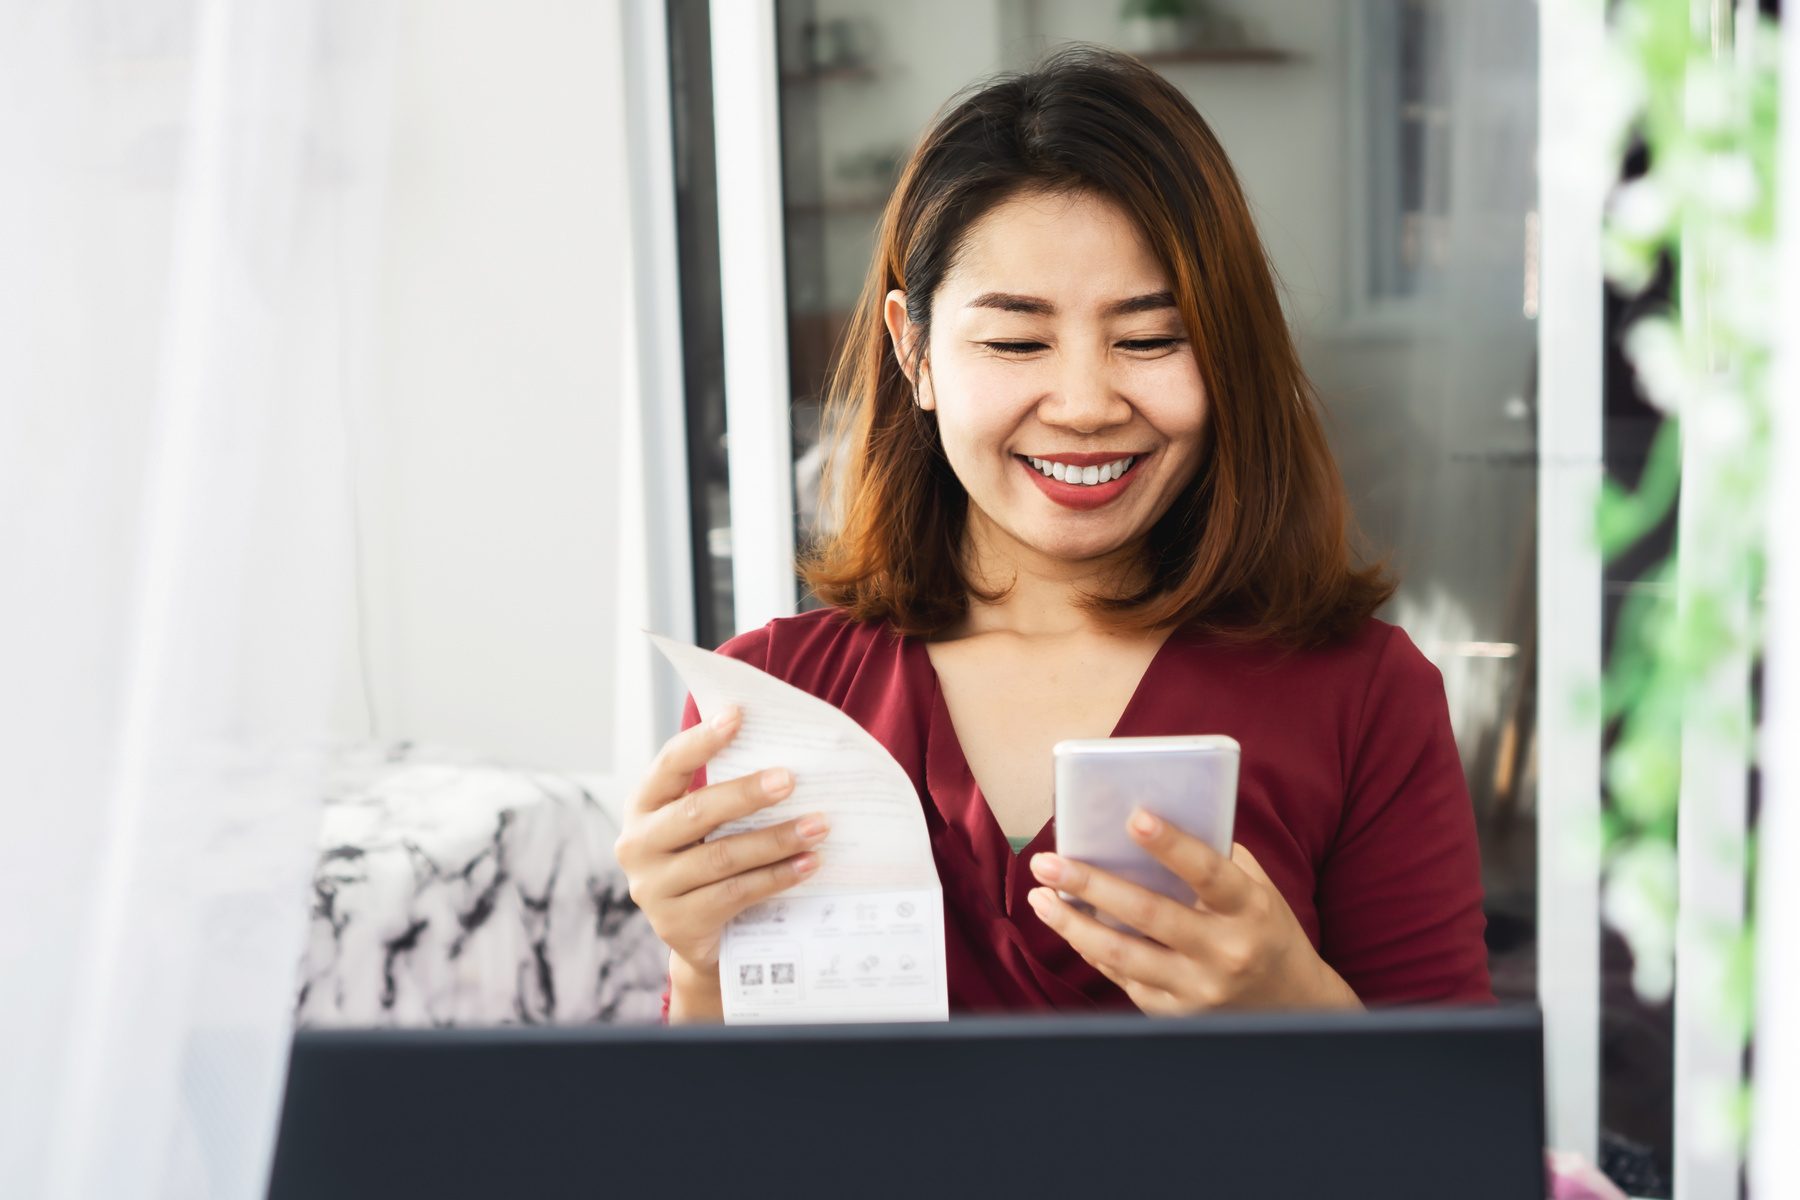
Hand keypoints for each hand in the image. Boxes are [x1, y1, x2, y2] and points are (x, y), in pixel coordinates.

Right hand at [614, 705, 829, 1020]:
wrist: (703, 940)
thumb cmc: (712, 861)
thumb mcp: (708, 825)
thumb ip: (728, 794)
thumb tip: (786, 754)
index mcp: (643, 806)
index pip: (669, 764)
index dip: (702, 740)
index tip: (738, 715)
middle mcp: (638, 844)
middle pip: (698, 811)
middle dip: (748, 793)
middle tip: (791, 779)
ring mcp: (653, 887)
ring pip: (722, 856)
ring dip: (776, 839)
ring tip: (817, 826)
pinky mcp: (676, 923)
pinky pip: (736, 893)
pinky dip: (777, 877)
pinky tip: (808, 864)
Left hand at [1027, 809, 1361, 1012]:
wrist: (1294, 1008)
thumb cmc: (1264, 928)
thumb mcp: (1256, 889)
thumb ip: (1212, 857)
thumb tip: (1144, 823)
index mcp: (1250, 909)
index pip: (1208, 871)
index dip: (1172, 845)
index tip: (1135, 817)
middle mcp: (1226, 952)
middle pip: (1149, 914)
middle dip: (1091, 884)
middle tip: (1046, 862)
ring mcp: (1200, 990)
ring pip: (1123, 955)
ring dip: (1072, 924)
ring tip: (1039, 898)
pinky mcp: (1177, 1014)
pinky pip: (1123, 978)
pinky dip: (1091, 950)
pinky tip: (1068, 926)